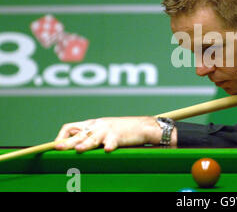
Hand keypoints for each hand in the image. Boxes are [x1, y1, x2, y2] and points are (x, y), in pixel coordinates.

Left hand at [54, 116, 176, 152]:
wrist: (142, 126)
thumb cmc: (122, 130)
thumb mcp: (102, 129)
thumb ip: (89, 135)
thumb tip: (72, 145)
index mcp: (91, 124)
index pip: (70, 127)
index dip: (61, 137)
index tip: (55, 147)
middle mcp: (97, 126)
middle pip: (79, 134)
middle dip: (68, 142)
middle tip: (58, 148)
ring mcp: (108, 131)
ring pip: (93, 138)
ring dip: (86, 144)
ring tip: (79, 149)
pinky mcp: (119, 136)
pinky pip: (113, 141)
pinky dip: (110, 146)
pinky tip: (108, 150)